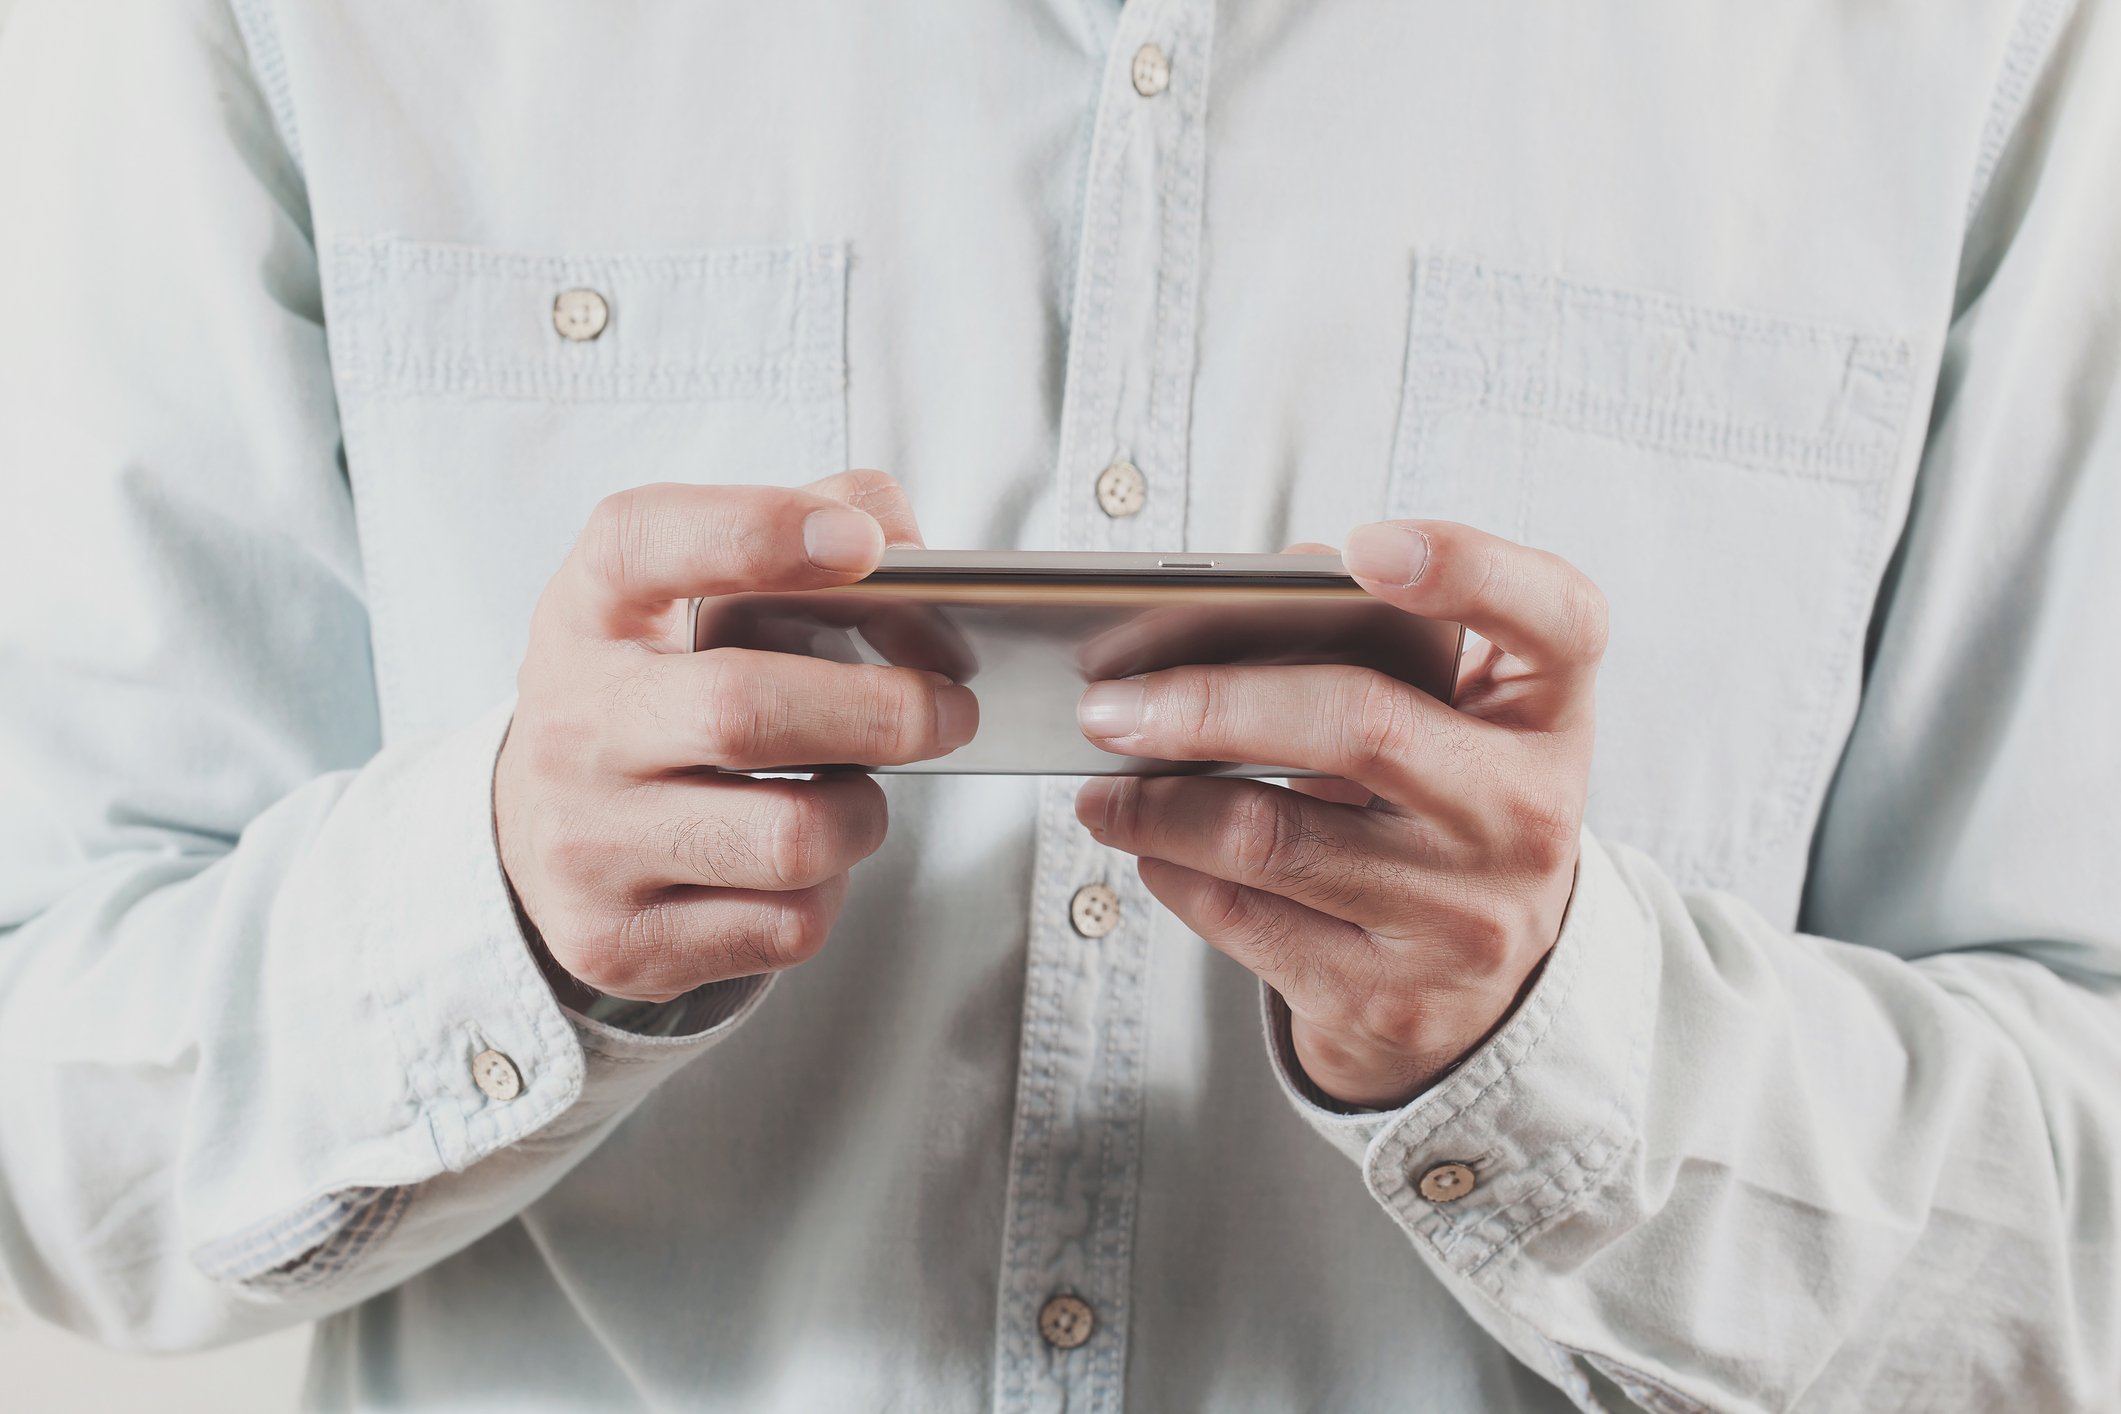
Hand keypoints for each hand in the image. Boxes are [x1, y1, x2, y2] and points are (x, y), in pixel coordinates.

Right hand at [495, 471, 976, 1001]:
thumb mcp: (683, 596)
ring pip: (789, 839)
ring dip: (862, 816)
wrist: (541, 835)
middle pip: (744, 711)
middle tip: (950, 709)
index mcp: (588, 609)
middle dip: (883, 711)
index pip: (646, 542)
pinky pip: (783, 926)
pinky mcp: (617, 941)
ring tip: (858, 792)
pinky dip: (825, 894)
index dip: (758, 530)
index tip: (861, 545)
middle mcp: (571, 723)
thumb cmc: (656, 691)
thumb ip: (795, 540)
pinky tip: (804, 864)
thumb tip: (901, 543)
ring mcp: (584, 843)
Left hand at [1073, 521, 1605, 1108]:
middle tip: (1108, 703)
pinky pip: (1246, 921)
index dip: (1471, 569)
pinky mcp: (1387, 1002)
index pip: (1557, 619)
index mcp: (1548, 717)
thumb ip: (1388, 640)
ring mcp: (1460, 919)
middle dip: (1211, 704)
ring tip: (1102, 787)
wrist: (1483, 1002)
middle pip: (1361, 726)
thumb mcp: (1459, 727)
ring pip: (1273, 840)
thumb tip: (1268, 586)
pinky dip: (1176, 875)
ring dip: (1158, 806)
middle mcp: (1524, 817)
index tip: (1367, 546)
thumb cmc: (1448, 819)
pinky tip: (1151, 849)